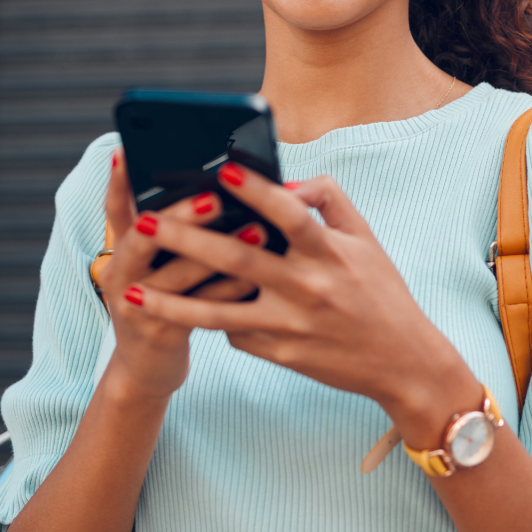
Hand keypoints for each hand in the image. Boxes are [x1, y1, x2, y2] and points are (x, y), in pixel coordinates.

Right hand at [98, 152, 268, 402]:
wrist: (145, 366)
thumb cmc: (162, 300)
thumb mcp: (150, 264)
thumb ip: (168, 230)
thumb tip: (211, 186)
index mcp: (120, 250)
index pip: (115, 208)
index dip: (120, 180)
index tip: (129, 150)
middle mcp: (120, 273)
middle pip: (143, 237)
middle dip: (179, 215)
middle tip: (214, 197)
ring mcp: (136, 305)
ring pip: (175, 273)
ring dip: (218, 251)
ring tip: (256, 231)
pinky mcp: (159, 332)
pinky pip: (200, 308)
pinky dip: (230, 290)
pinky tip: (259, 276)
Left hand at [120, 162, 480, 445]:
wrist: (402, 364)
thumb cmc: (380, 292)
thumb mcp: (365, 239)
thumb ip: (327, 200)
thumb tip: (284, 182)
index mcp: (329, 253)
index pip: (288, 213)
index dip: (255, 189)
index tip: (220, 168)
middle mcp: (306, 288)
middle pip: (238, 259)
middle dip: (186, 239)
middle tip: (145, 221)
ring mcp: (289, 326)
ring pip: (219, 311)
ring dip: (171, 299)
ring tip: (129, 288)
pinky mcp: (278, 353)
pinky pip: (233, 331)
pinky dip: (206, 316)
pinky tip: (173, 306)